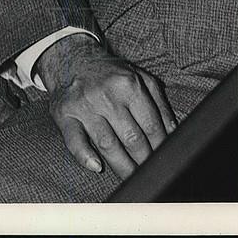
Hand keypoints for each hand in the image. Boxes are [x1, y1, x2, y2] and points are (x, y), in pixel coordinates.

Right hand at [36, 34, 176, 178]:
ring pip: (107, 143)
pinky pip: (74, 140)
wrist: (75, 60)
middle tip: (149, 171)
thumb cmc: (112, 74)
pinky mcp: (65, 115)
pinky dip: (85, 156)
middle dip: (143, 159)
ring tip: (132, 176)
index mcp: (129, 84)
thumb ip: (158, 102)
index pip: (149, 123)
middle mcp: (107, 94)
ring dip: (121, 165)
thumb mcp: (140, 78)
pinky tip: (96, 166)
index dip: (159, 144)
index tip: (163, 158)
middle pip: (131, 136)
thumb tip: (172, 130)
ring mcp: (85, 105)